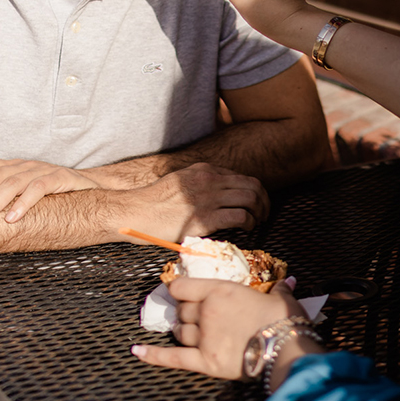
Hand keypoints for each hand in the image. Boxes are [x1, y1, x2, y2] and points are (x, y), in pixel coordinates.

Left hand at [0, 159, 103, 227]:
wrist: (94, 187)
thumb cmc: (55, 194)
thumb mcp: (26, 192)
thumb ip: (6, 197)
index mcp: (14, 166)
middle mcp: (25, 165)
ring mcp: (42, 170)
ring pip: (12, 184)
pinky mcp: (60, 178)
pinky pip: (38, 189)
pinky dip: (23, 204)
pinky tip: (12, 218)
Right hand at [121, 163, 268, 240]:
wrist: (135, 212)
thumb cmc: (152, 202)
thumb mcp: (178, 182)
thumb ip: (198, 184)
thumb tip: (213, 194)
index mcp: (203, 170)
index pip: (241, 176)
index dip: (254, 191)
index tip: (255, 203)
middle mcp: (209, 180)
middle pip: (252, 186)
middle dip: (264, 201)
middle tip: (264, 214)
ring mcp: (208, 198)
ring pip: (251, 199)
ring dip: (259, 213)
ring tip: (257, 223)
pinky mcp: (205, 218)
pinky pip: (241, 217)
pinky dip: (249, 223)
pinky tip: (246, 230)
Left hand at [133, 277, 305, 380]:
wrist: (287, 349)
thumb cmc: (285, 321)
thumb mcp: (281, 298)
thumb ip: (278, 288)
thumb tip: (287, 280)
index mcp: (220, 291)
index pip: (183, 287)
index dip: (180, 290)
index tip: (180, 292)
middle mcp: (206, 311)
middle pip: (181, 311)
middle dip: (186, 315)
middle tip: (198, 319)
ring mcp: (203, 336)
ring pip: (179, 332)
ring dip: (182, 333)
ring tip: (192, 334)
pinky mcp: (205, 361)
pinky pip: (173, 357)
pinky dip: (153, 355)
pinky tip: (137, 352)